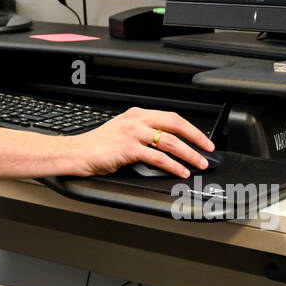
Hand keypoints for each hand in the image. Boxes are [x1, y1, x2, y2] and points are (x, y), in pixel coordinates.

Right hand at [67, 107, 214, 178]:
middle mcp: (136, 120)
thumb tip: (167, 147)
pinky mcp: (129, 148)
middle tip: (208, 149)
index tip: (202, 139)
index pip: (171, 117)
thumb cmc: (97, 146)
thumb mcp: (122, 133)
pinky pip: (158, 157)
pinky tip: (180, 171)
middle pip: (175, 124)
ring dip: (189, 154)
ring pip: (170, 141)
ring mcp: (133, 133)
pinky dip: (173, 165)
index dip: (190, 128)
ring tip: (199, 163)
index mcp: (136, 114)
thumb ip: (143, 135)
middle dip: (196, 137)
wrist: (77, 153)